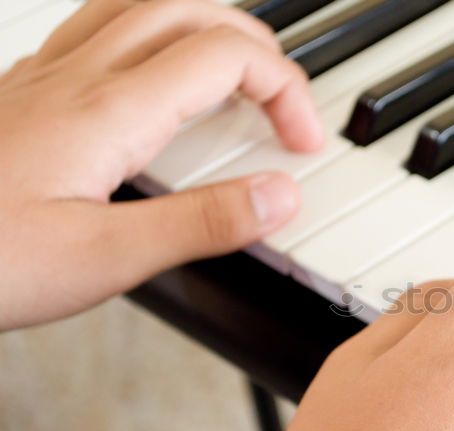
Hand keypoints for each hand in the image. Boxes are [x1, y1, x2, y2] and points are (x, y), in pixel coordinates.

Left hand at [0, 0, 322, 329]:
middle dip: (259, 47)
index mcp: (111, 111)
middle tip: (283, 103)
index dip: (286, 90)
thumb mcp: (105, 259)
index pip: (227, 57)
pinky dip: (155, 35)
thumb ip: (202, 224)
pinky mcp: (25, 92)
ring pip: (144, 3)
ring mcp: (47, 77)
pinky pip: (102, 26)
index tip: (302, 144)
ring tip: (237, 74)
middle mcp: (80, 77)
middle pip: (192, 8)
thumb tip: (278, 197)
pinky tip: (156, 81)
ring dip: (207, 25)